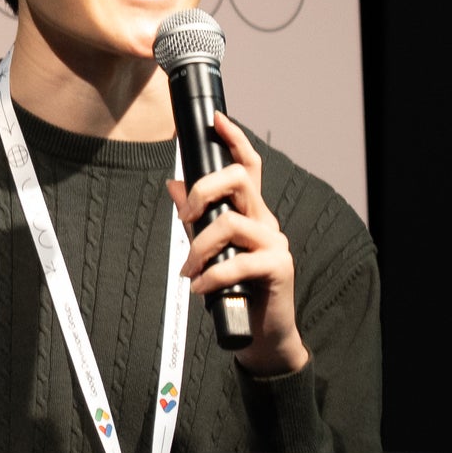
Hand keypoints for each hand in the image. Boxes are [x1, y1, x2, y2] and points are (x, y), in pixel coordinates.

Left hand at [167, 110, 308, 375]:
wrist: (262, 332)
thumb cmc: (238, 290)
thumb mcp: (211, 250)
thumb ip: (195, 218)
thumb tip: (173, 184)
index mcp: (251, 213)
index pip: (247, 166)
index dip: (234, 139)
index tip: (216, 119)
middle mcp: (266, 221)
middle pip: (239, 181)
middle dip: (204, 190)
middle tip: (185, 218)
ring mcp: (274, 243)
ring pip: (231, 222)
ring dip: (199, 246)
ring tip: (188, 270)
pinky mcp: (277, 268)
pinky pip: (237, 262)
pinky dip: (211, 276)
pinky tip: (199, 288)